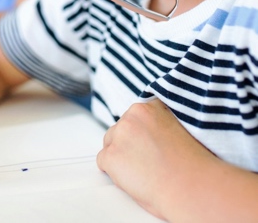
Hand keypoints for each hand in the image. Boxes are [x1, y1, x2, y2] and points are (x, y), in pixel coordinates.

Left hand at [96, 99, 214, 219]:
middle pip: (121, 128)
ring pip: (110, 143)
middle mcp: (132, 116)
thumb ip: (161, 121)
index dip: (142, 133)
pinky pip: (102, 162)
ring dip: (120, 156)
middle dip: (129, 144)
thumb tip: (150, 130)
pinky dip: (113, 172)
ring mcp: (119, 134)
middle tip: (147, 161)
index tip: (148, 144)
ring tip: (143, 171)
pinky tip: (132, 179)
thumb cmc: (193, 165)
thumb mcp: (181, 128)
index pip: (135, 116)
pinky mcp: (111, 155)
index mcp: (150, 106)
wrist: (192, 188)